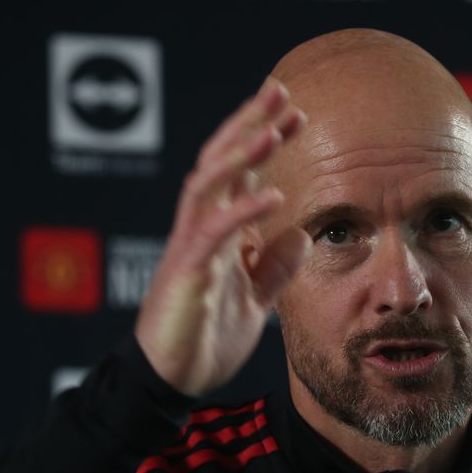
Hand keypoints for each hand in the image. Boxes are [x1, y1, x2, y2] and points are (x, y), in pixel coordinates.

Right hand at [135, 78, 309, 395]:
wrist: (171, 381)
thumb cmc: (205, 339)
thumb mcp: (255, 300)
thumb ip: (274, 267)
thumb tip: (301, 233)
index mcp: (216, 231)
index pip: (239, 171)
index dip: (263, 139)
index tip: (296, 113)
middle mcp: (199, 229)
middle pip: (220, 161)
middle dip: (249, 123)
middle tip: (280, 90)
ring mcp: (190, 247)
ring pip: (208, 183)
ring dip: (240, 153)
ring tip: (272, 127)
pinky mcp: (186, 273)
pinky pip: (214, 233)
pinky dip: (243, 211)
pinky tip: (273, 195)